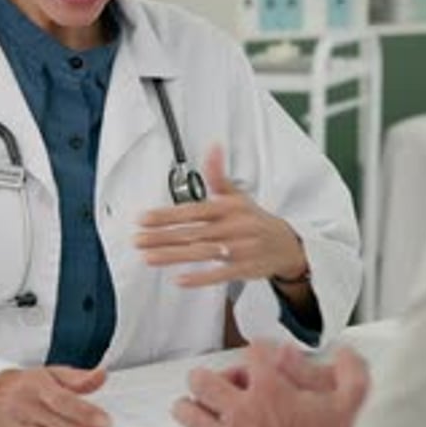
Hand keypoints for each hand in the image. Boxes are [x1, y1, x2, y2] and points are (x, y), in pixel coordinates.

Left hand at [134, 145, 306, 287]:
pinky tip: (180, 279)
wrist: (288, 244)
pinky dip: (201, 277)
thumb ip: (218, 175)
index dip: (167, 215)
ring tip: (148, 257)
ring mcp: (239, 249)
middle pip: (192, 232)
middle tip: (137, 240)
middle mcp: (233, 227)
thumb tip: (213, 147)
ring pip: (202, 252)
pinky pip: (220, 274)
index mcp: (228, 208)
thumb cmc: (255, 219)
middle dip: (162, 237)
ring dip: (173, 256)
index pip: (192, 210)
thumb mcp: (238, 195)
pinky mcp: (244, 269)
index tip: (144, 218)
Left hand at [173, 340, 368, 426]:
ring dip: (194, 406)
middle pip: (202, 380)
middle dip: (211, 375)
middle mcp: (243, 411)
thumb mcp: (354, 403)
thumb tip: (343, 355)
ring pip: (189, 414)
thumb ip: (350, 371)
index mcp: (270, 389)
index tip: (265, 355)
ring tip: (205, 405)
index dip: (259, 349)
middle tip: (227, 383)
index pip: (251, 352)